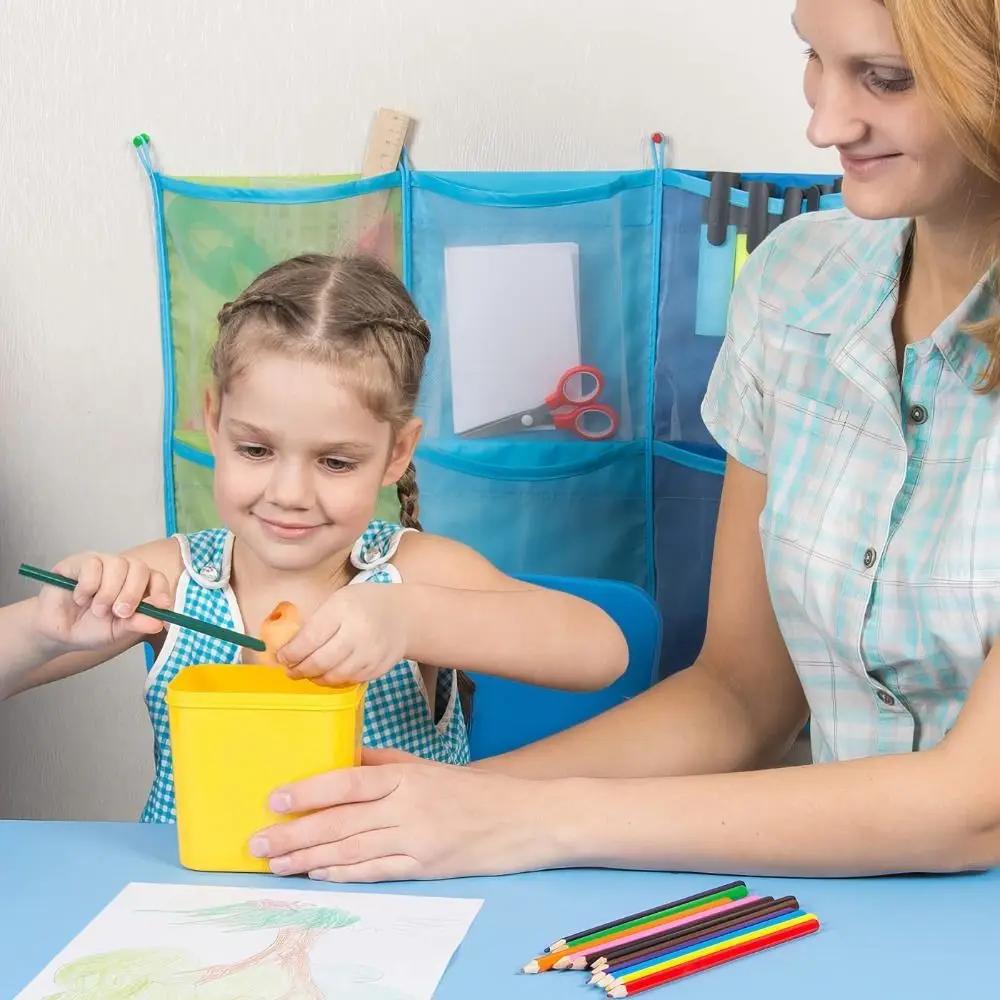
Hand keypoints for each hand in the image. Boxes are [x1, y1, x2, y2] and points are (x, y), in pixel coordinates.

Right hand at [33, 552, 170, 651]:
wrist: (57, 632)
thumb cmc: (90, 629)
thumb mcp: (117, 632)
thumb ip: (137, 624)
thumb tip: (159, 623)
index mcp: (136, 585)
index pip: (156, 578)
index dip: (161, 589)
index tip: (162, 605)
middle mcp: (121, 570)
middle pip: (139, 568)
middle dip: (133, 593)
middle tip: (120, 613)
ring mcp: (101, 563)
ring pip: (117, 564)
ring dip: (108, 592)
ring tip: (97, 610)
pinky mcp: (78, 561)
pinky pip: (92, 565)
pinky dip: (88, 587)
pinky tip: (80, 598)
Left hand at [248, 748, 569, 880]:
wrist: (523, 820)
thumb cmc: (472, 791)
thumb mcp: (428, 767)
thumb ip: (384, 761)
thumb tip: (341, 755)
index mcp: (407, 776)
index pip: (348, 780)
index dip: (309, 791)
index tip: (274, 799)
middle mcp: (408, 807)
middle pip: (340, 821)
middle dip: (294, 833)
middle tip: (257, 842)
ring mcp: (417, 840)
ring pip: (351, 850)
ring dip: (308, 858)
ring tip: (275, 864)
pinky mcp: (425, 867)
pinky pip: (376, 872)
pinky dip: (343, 874)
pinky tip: (317, 875)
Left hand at [278, 585, 407, 684]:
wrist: (403, 615)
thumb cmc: (364, 604)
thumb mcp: (338, 601)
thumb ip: (316, 623)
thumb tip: (289, 647)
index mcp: (343, 609)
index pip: (310, 639)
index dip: (291, 653)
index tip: (281, 657)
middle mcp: (358, 632)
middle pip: (320, 661)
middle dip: (299, 669)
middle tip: (290, 670)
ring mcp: (370, 653)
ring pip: (334, 676)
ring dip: (315, 678)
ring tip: (307, 673)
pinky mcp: (377, 668)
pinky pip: (349, 680)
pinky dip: (334, 680)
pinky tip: (327, 674)